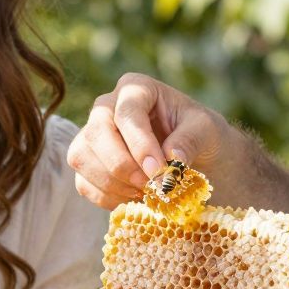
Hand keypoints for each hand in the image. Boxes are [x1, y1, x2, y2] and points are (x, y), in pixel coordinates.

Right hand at [66, 74, 232, 209]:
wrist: (195, 155)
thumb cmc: (198, 134)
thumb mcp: (206, 130)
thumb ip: (190, 139)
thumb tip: (171, 159)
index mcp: (136, 89)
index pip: (127, 112)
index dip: (139, 144)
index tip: (158, 171)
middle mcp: (106, 107)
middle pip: (96, 133)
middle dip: (121, 165)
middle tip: (149, 187)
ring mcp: (92, 135)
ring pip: (82, 158)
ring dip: (113, 184)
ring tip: (145, 194)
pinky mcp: (87, 164)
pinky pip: (83, 183)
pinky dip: (107, 198)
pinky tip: (134, 200)